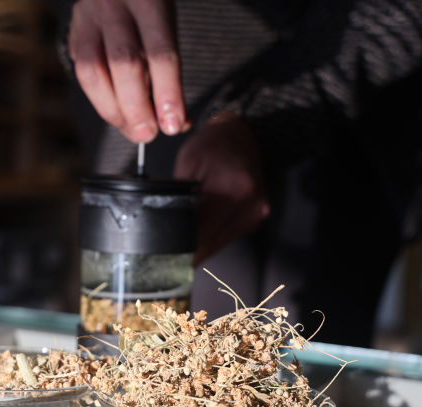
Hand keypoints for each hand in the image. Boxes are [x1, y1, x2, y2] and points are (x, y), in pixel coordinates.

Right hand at [68, 0, 189, 142]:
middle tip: (149, 134)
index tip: (173, 125)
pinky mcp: (72, 34)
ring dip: (113, 110)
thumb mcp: (166, 29)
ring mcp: (87, 19)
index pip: (161, 54)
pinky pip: (82, 75)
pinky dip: (100, 100)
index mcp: (148, 2)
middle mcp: (114, 6)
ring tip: (131, 129)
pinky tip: (117, 110)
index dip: (168, 94)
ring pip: (92, 72)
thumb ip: (169, 74)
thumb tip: (175, 123)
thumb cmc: (147, 10)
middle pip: (123, 64)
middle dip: (137, 108)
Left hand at [174, 112, 269, 264]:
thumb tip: (165, 226)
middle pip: (212, 245)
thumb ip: (179, 198)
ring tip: (183, 240)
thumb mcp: (188, 165)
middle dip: (189, 252)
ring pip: (220, 245)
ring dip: (202, 246)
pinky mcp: (256, 218)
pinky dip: (213, 237)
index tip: (165, 255)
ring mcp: (256, 214)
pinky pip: (228, 237)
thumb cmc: (214, 145)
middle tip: (168, 256)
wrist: (239, 135)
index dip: (180, 247)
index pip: (202, 234)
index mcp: (236, 190)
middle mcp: (251, 206)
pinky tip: (202, 229)